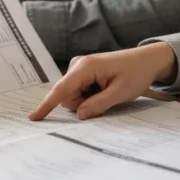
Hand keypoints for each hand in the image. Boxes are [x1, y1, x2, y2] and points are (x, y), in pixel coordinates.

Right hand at [29, 43, 176, 120]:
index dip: (46, 105)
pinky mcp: (83, 73)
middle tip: (106, 97)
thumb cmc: (136, 73)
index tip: (33, 118)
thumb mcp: (121, 92)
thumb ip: (99, 104)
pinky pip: (78, 93)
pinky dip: (89, 97)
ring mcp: (80, 68)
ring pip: (72, 97)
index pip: (61, 90)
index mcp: (85, 67)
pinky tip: (105, 89)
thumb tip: (79, 115)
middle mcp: (78, 65)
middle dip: (82, 105)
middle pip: (67, 97)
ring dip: (87, 101)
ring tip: (108, 91)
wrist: (147, 60)